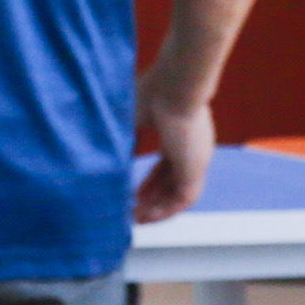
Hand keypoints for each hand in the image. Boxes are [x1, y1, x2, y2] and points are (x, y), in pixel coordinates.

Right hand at [133, 91, 217, 226]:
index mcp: (180, 133)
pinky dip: (168, 210)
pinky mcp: (197, 167)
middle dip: (152, 198)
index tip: (133, 192)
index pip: (167, 164)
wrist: (176, 85)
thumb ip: (124, 141)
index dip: (150, 181)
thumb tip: (107, 160)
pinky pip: (185, 198)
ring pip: (179, 192)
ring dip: (159, 208)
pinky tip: (149, 217)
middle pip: (172, 181)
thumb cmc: (153, 94)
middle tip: (133, 210)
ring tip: (137, 219)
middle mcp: (192, 148)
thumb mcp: (131, 120)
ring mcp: (197, 158)